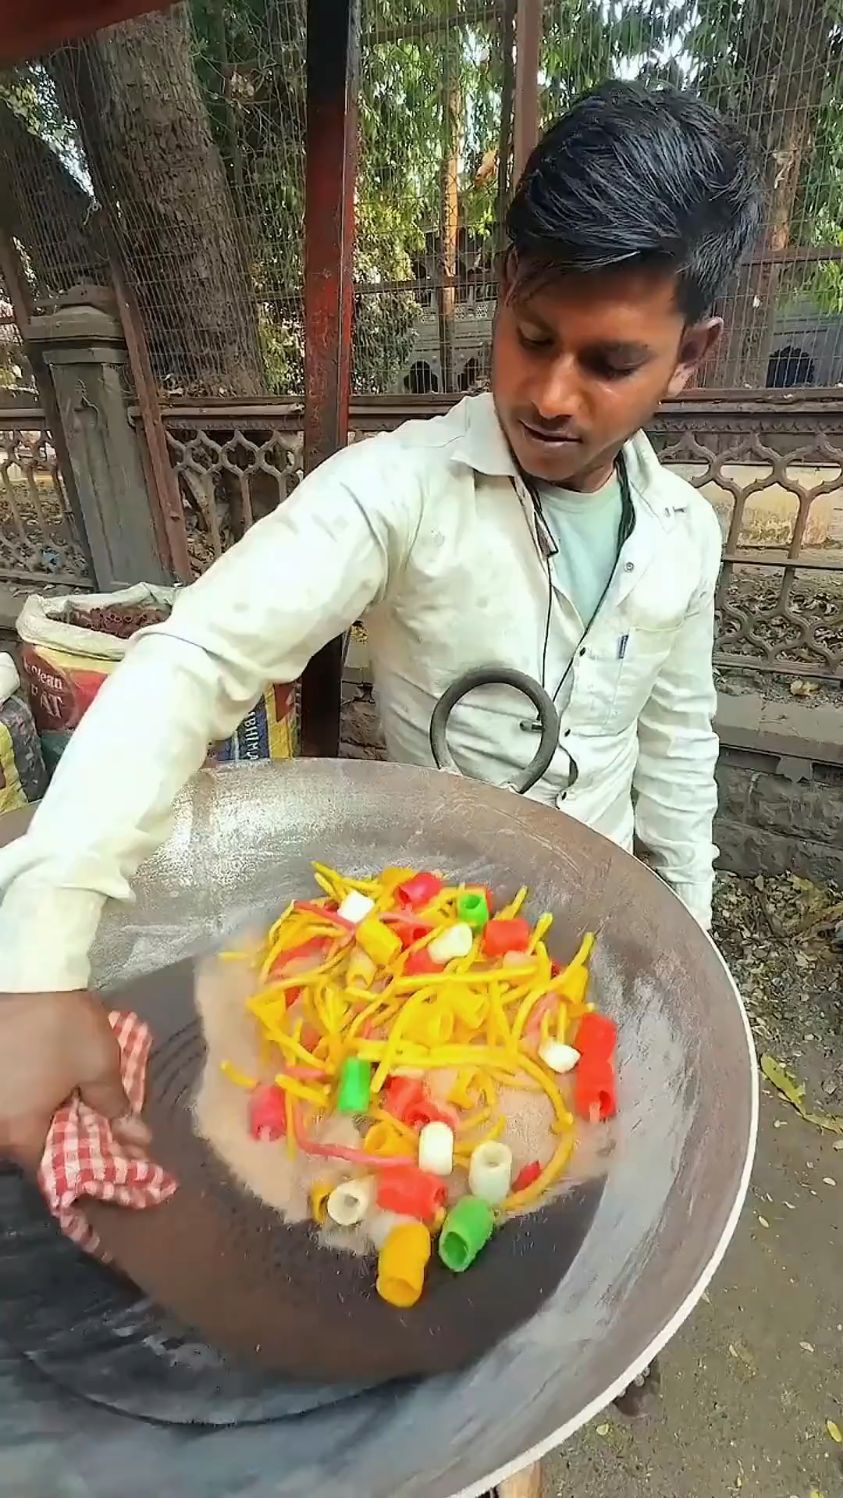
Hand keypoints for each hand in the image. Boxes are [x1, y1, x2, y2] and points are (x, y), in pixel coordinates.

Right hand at [0, 990, 151, 1171]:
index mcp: (18, 1131)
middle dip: (60, 1140)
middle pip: (27, 1147)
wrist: (28, 974)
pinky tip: (48, 1084)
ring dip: (43, 1118)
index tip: (102, 1158)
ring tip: (73, 1103)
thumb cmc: (62, 1026)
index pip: (47, 1170)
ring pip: (16, 1123)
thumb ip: (116, 1108)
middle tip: (92, 1128)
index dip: (78, 1167)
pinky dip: (28, 1098)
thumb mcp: (98, 1067)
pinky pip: (8, 1100)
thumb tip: (139, 1141)